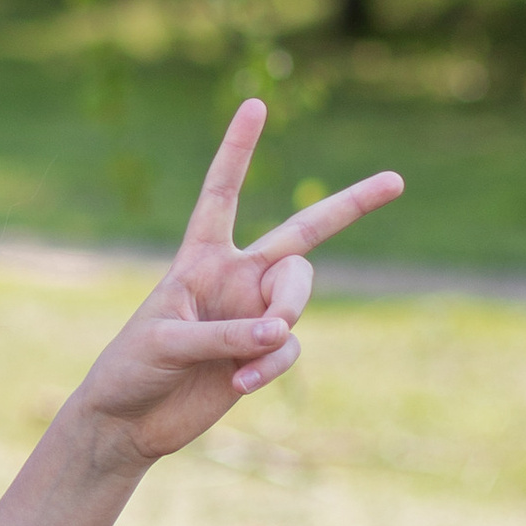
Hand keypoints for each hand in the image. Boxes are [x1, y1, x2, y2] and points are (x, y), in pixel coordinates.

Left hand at [68, 101, 402, 472]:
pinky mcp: (262, 355)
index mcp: (199, 258)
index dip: (238, 150)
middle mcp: (235, 278)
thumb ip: (223, 334)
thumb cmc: (132, 368)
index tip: (255, 104)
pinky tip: (240, 384)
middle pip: (303, 234)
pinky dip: (270, 365)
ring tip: (252, 354)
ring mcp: (253, 315)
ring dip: (285, 317)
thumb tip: (281, 332)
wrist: (130, 421)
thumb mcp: (165, 341)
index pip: (222, 193)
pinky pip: (288, 348)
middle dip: (351, 205)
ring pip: (298, 297)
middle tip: (395, 181)